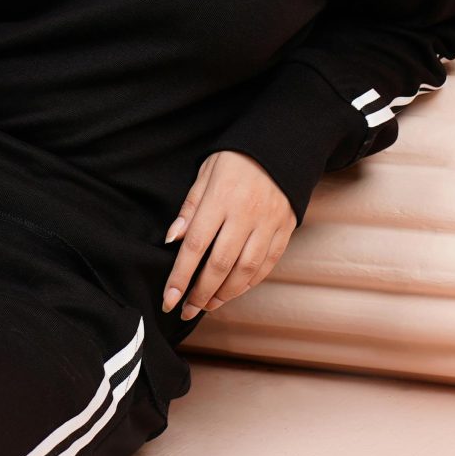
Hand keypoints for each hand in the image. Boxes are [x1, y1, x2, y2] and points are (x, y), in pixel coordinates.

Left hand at [159, 150, 295, 321]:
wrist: (281, 146)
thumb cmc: (236, 159)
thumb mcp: (205, 173)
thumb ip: (190, 208)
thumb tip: (172, 239)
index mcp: (221, 199)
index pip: (195, 246)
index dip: (180, 277)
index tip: (169, 299)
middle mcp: (246, 215)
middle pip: (220, 265)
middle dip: (200, 293)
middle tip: (187, 309)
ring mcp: (269, 224)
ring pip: (245, 270)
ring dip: (224, 293)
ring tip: (208, 305)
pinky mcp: (285, 229)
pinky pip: (267, 264)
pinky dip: (249, 283)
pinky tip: (234, 291)